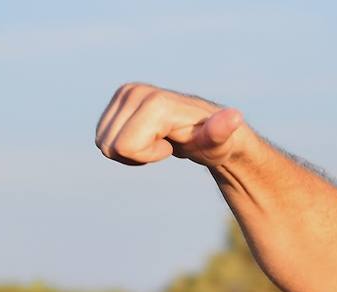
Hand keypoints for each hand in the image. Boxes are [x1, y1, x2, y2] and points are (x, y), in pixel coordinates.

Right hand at [95, 83, 246, 167]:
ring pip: (102, 140)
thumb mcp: (220, 141)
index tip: (169, 147)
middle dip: (135, 154)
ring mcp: (124, 92)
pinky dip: (123, 143)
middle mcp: (134, 91)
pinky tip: (148, 137)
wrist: (211, 130)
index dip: (146, 156)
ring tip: (157, 140)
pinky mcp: (119, 97)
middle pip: (108, 144)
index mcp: (154, 103)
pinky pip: (103, 134)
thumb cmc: (216, 141)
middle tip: (164, 145)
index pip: (124, 146)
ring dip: (129, 149)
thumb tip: (234, 117)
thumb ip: (221, 131)